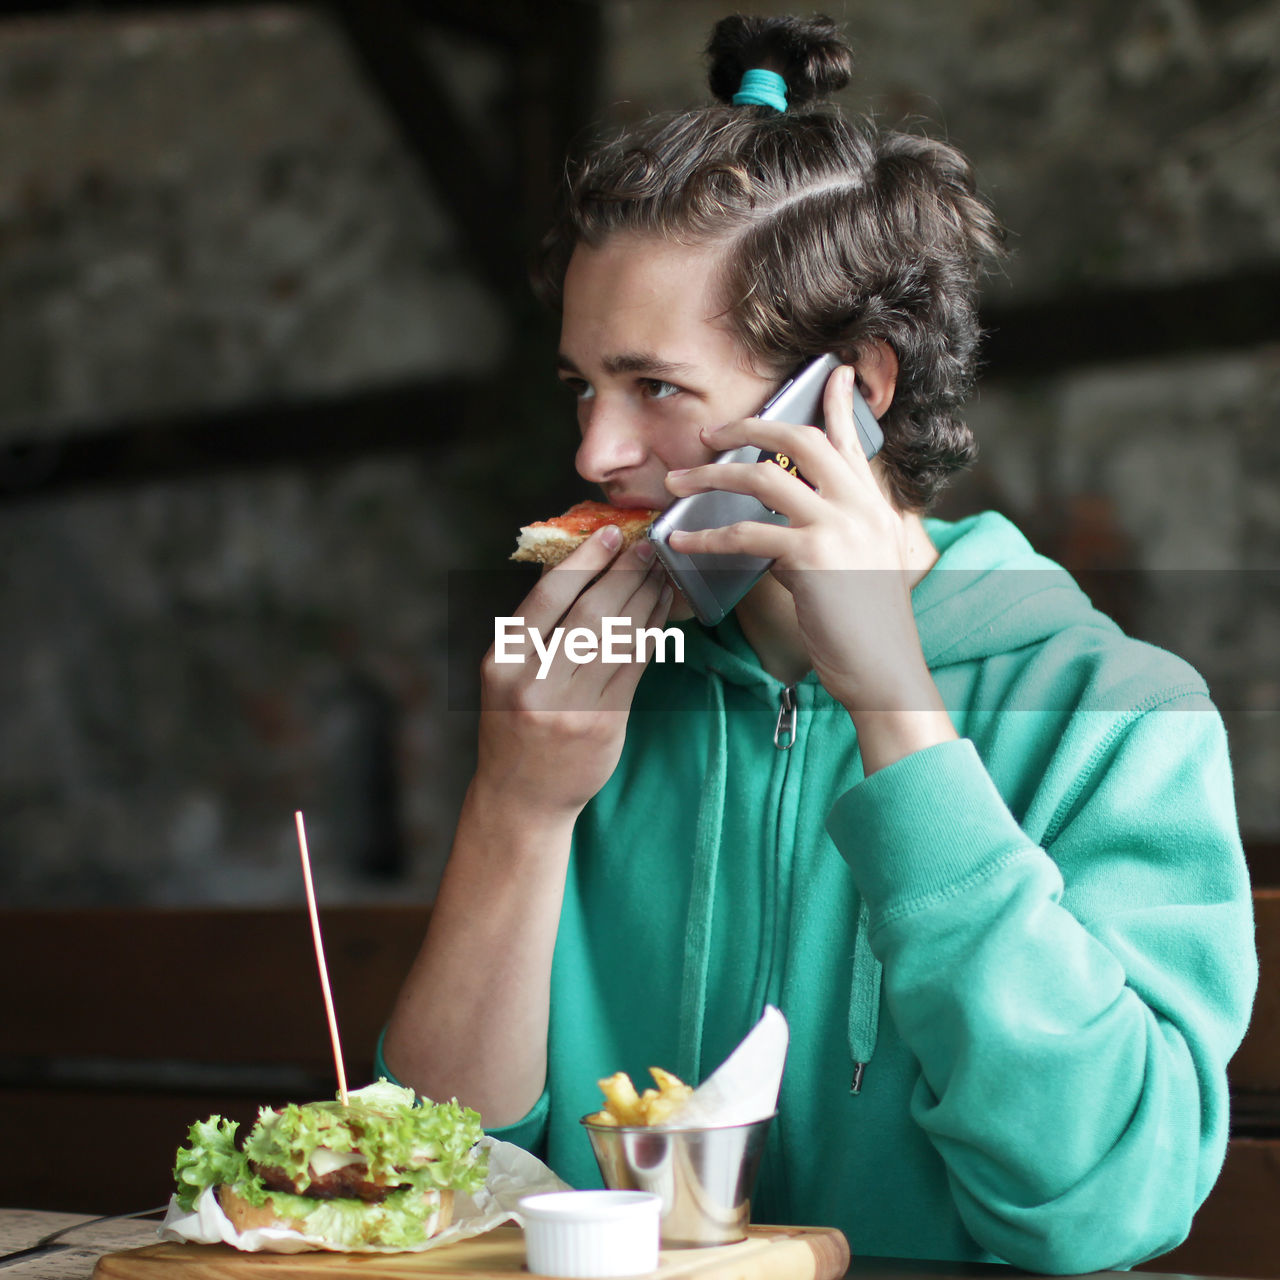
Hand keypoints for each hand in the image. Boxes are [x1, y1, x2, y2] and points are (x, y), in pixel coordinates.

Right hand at [477, 527, 671, 817]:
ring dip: (647, 599)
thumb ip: (534, 631)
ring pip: (619, 638)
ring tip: (662, 573)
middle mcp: (534, 682)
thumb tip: (582, 569)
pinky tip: (663, 612)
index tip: (610, 535)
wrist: (521, 796)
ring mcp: (571, 706)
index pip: (548, 597)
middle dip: (625, 573)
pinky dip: (652, 634)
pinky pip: (635, 667)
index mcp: (502, 661)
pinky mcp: (604, 724)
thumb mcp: (505, 674)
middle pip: (591, 613)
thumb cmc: (514, 724)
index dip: (584, 561)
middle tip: (650, 547)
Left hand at [664, 365, 932, 717]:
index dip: (840, 404)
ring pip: (765, 477)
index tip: (836, 373)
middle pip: (801, 440)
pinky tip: (683, 541)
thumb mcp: (860, 571)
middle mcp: (861, 507)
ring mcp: (840, 527)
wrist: (886, 672)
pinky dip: (708, 537)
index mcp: (874, 508)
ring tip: (677, 483)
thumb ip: (825, 541)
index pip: (853, 442)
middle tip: (711, 434)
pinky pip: (747, 534)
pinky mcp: (815, 557)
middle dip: (750, 428)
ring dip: (712, 477)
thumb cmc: (866, 632)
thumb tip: (778, 536)